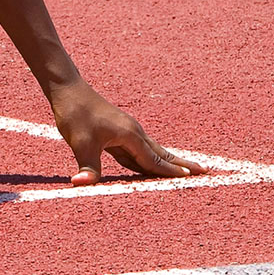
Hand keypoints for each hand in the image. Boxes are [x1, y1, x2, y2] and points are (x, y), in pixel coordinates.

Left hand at [49, 80, 205, 185]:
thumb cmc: (75, 114)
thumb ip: (87, 167)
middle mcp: (133, 132)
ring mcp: (126, 130)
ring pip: (151, 151)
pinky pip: (138, 149)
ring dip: (167, 162)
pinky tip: (148, 166)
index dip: (171, 172)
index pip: (154, 160)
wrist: (68, 89)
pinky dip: (149, 158)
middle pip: (161, 153)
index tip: (193, 179)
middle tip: (205, 172)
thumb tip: (81, 185)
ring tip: (184, 171)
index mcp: (130, 136)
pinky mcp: (117, 130)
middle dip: (180, 164)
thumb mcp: (80, 143)